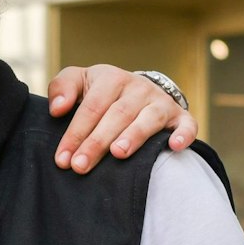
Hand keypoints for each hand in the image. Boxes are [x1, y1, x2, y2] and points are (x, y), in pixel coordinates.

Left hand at [47, 65, 196, 172]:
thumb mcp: (80, 82)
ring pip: (148, 119)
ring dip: (134, 136)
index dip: (76, 133)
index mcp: (111, 78)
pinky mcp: (179, 116)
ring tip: (118, 154)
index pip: (91, 107)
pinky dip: (183, 135)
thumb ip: (62, 88)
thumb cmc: (101, 92)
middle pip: (117, 115)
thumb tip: (57, 109)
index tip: (63, 159)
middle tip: (81, 166)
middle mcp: (138, 88)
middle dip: (97, 142)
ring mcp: (160, 102)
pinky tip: (173, 147)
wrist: (137, 91)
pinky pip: (186, 125)